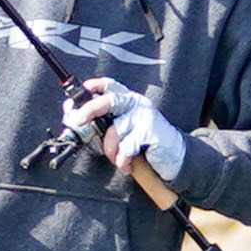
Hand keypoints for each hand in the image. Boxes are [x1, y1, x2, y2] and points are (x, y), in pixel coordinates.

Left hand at [65, 76, 184, 181]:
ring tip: (116, 159)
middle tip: (78, 120)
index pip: (111, 86)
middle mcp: (136, 104)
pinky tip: (127, 164)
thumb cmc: (144, 144)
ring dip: (110, 149)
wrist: (172, 156)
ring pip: (115, 129)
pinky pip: (127, 146)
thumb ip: (104, 124)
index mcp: (128, 100)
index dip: (96, 85)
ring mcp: (145, 115)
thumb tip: (78, 119)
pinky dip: (122, 159)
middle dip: (90, 110)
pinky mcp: (151, 130)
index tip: (84, 88)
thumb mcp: (123, 130)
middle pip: (109, 101)